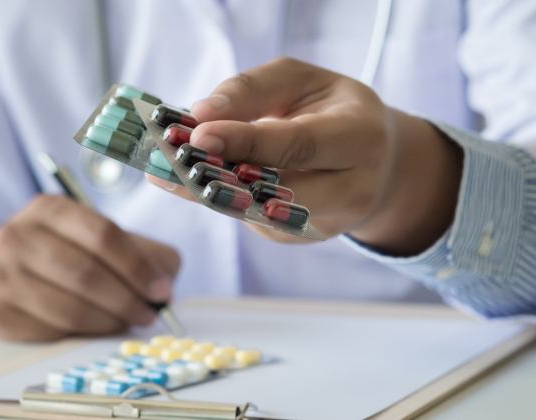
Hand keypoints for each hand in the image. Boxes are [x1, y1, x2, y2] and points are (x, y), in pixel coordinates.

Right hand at [0, 194, 179, 341]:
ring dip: (109, 322)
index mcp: (49, 208)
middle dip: (127, 299)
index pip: (102, 234)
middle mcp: (16, 236)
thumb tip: (165, 285)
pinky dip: (82, 335)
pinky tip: (94, 328)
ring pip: (70, 309)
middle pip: (86, 274)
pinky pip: (51, 332)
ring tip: (127, 322)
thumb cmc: (63, 253)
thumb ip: (141, 253)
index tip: (161, 290)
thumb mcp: (98, 238)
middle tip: (149, 315)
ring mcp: (0, 276)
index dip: (137, 266)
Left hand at [147, 58, 462, 254]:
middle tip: (168, 159)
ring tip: (164, 170)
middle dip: (218, 177)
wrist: (372, 158)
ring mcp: (324, 222)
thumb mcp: (300, 81)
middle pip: (277, 191)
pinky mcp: (298, 236)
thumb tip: (200, 114)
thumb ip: (251, 90)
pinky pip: (250, 219)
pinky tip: (188, 181)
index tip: (199, 134)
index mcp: (359, 137)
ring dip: (206, 192)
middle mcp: (350, 189)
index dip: (248, 142)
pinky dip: (216, 199)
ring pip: (256, 213)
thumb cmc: (330, 109)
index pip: (299, 144)